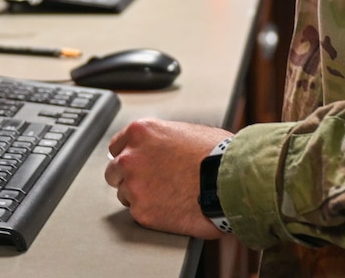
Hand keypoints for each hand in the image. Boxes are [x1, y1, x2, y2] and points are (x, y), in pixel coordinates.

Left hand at [105, 119, 232, 238]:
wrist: (229, 181)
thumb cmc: (216, 154)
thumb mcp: (185, 131)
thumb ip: (161, 140)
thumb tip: (158, 149)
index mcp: (141, 132)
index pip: (116, 146)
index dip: (129, 155)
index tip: (135, 162)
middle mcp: (130, 157)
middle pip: (114, 171)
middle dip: (130, 176)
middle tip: (151, 181)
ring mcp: (134, 186)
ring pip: (125, 194)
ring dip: (140, 195)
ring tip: (166, 195)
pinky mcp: (142, 212)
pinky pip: (138, 213)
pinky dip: (152, 212)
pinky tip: (170, 206)